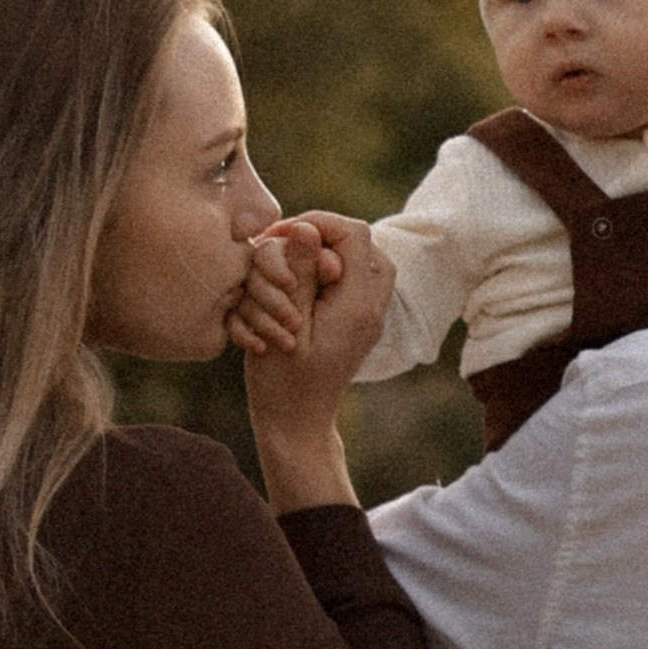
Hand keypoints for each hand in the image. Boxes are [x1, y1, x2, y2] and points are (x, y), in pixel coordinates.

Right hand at [245, 216, 395, 512]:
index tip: (279, 235)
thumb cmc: (284, 381)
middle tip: (276, 257)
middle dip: (312, 244)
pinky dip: (316, 281)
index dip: (315, 223)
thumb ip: (300, 274)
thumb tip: (307, 229)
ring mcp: (367, 311)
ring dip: (311, 263)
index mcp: (359, 303)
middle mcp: (372, 303)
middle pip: (354, 242)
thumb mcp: (286, 322)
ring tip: (280, 287)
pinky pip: (344, 280)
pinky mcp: (355, 317)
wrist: (295, 425)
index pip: (353, 233)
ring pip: (348, 258)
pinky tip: (289, 300)